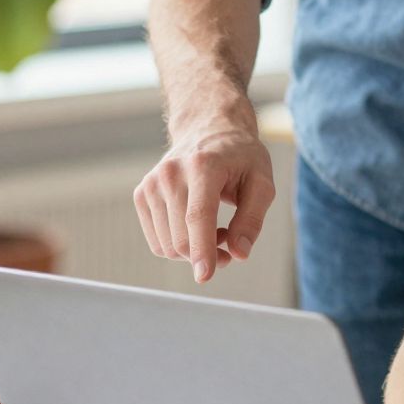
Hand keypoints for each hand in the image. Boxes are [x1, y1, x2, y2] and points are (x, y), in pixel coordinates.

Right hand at [134, 116, 275, 282]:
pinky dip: (178, 244)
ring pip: (167, 245)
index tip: (205, 276)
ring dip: (193, 250)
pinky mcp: (142, 194)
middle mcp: (170, 173)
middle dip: (208, 254)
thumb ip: (252, 219)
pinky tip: (196, 227)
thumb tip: (239, 253)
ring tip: (217, 229)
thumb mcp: (262, 182)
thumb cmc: (240, 156)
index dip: (202, 249)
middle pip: (181, 238)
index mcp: (203, 166)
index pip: (198, 215)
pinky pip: (158, 242)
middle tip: (231, 243)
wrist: (208, 128)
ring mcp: (152, 184)